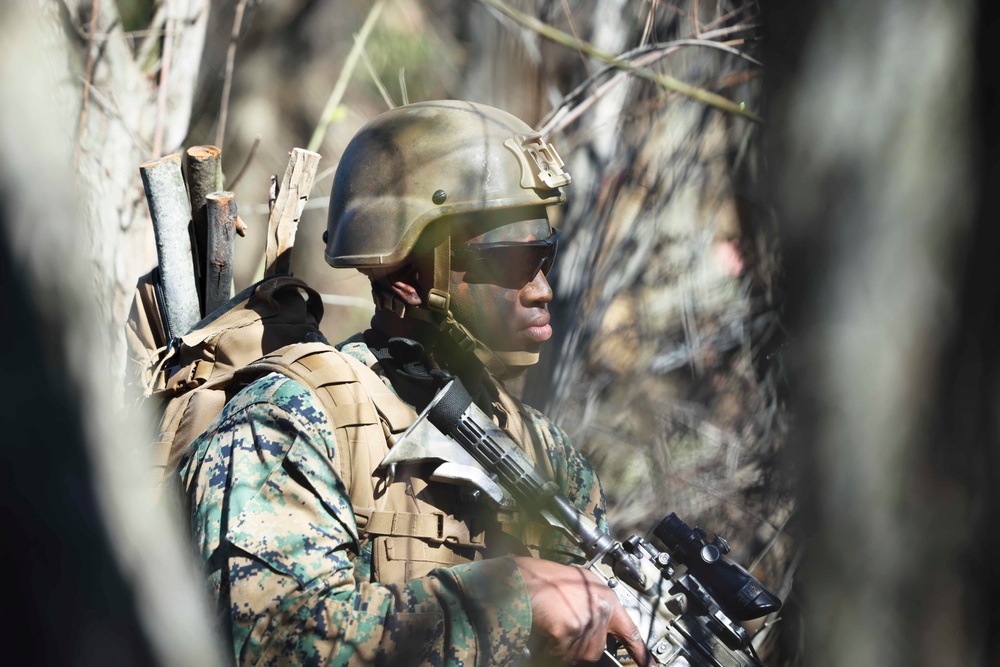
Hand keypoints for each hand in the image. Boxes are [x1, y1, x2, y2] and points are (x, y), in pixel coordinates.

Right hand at [513, 557, 651, 665]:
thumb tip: (596, 631)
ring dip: (561, 647)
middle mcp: (600, 610)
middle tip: (561, 626)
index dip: (641, 654)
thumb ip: (594, 610)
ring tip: (550, 622)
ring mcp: (586, 621)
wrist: (523, 578)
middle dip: (577, 645)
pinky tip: (544, 627)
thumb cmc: (544, 580)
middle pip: (595, 650)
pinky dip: (549, 646)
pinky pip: (560, 652)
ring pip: (577, 654)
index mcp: (606, 598)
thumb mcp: (580, 589)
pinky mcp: (570, 630)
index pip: (630, 632)